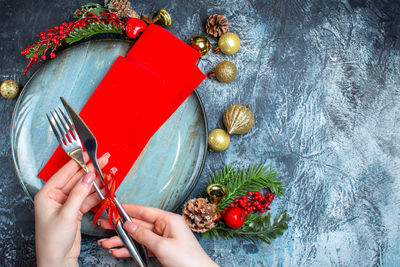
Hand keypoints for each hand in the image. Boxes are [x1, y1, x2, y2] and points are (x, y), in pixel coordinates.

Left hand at [34, 153, 109, 266]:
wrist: (58, 260)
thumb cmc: (53, 240)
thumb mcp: (67, 214)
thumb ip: (79, 193)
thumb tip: (89, 176)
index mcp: (47, 194)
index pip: (65, 173)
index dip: (79, 162)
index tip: (90, 153)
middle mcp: (56, 197)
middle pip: (77, 178)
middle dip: (92, 169)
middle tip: (105, 159)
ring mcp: (67, 203)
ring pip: (84, 187)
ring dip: (98, 181)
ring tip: (110, 173)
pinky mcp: (75, 211)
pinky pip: (88, 198)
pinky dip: (98, 194)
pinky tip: (106, 187)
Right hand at [98, 204, 217, 266]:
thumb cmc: (187, 259)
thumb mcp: (162, 246)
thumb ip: (143, 235)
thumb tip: (129, 225)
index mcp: (169, 219)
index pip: (144, 211)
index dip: (128, 209)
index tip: (114, 207)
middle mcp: (165, 226)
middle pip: (139, 225)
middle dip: (121, 227)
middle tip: (104, 224)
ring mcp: (163, 238)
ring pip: (138, 237)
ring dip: (122, 241)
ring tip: (106, 243)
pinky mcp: (161, 249)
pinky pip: (143, 247)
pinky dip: (131, 250)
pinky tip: (118, 251)